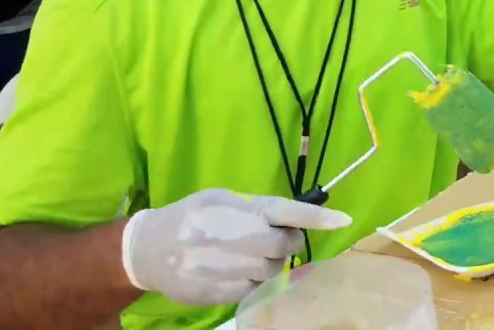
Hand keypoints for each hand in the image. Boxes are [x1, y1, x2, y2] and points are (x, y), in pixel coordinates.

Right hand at [121, 188, 351, 305]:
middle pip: (287, 245)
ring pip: (275, 270)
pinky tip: (235, 272)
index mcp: (243, 209)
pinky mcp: (225, 293)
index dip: (318, 217)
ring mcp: (234, 268)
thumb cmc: (191, 217)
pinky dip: (254, 283)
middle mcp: (243, 237)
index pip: (289, 211)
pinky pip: (257, 290)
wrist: (149, 249)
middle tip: (266, 239)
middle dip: (285, 242)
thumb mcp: (221, 200)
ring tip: (245, 256)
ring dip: (269, 264)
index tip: (343, 220)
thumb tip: (290, 221)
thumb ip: (256, 209)